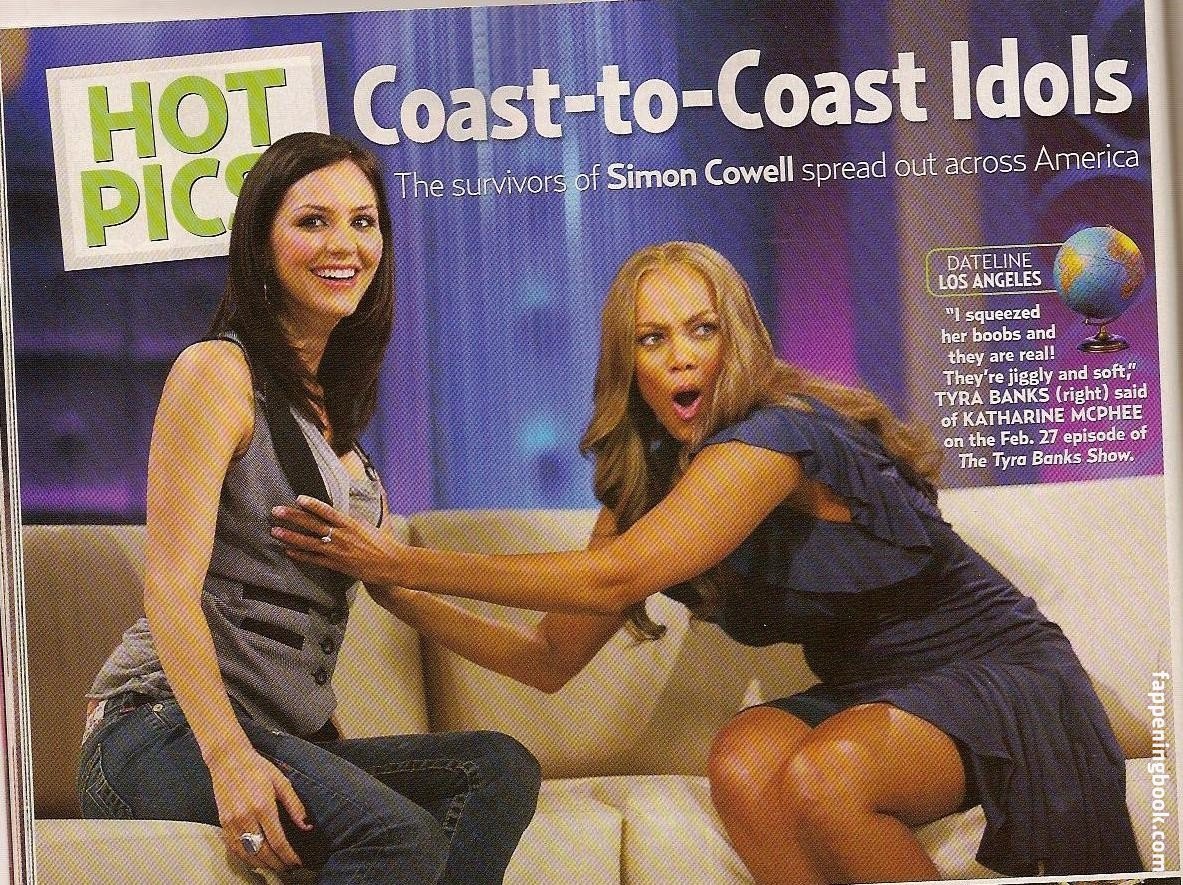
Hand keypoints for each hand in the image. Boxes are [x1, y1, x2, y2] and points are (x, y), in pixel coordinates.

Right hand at [206, 743, 310, 872]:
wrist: (228, 760)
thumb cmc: (259, 768)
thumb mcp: (282, 782)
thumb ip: (295, 806)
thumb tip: (307, 827)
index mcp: (263, 807)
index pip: (278, 841)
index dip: (289, 856)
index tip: (298, 862)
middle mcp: (245, 817)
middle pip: (262, 852)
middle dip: (277, 864)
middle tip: (289, 868)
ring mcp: (231, 822)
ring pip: (247, 854)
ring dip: (262, 865)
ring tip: (275, 867)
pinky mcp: (222, 823)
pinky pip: (234, 848)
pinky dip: (245, 858)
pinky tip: (256, 861)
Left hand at [271, 496, 403, 584]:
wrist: (393, 564)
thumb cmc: (386, 543)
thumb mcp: (376, 523)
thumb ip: (366, 511)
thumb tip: (371, 493)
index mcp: (351, 524)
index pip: (327, 511)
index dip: (312, 504)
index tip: (298, 498)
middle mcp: (342, 536)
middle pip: (313, 525)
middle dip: (293, 517)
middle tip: (276, 511)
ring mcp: (338, 551)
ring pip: (309, 543)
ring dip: (291, 537)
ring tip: (275, 532)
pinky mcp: (337, 565)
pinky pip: (315, 559)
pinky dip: (301, 555)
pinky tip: (289, 551)